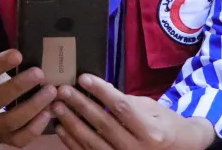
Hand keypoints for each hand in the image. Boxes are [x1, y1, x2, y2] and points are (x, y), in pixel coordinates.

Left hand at [51, 74, 217, 149]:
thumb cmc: (165, 125)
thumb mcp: (153, 108)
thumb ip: (127, 101)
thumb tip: (99, 89)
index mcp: (151, 130)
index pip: (122, 108)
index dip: (101, 91)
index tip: (83, 78)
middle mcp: (137, 148)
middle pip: (104, 124)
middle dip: (80, 105)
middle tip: (62, 90)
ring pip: (92, 141)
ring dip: (71, 123)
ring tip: (55, 106)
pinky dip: (72, 141)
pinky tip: (60, 128)